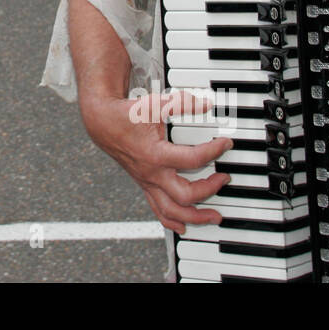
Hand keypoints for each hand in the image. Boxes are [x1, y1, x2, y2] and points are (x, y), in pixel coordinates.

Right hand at [78, 89, 231, 232]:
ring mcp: (147, 182)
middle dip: (209, 191)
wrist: (103, 122)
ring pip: (172, 211)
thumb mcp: (155, 104)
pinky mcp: (145, 184)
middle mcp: (152, 174)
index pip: (193, 159)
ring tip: (213, 218)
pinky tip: (183, 226)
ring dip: (195, 217)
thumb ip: (182, 104)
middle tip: (224, 179)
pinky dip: (173, 221)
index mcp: (155, 155)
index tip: (225, 143)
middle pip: (185, 195)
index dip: (214, 151)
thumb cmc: (126, 115)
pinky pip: (159, 210)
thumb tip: (205, 104)